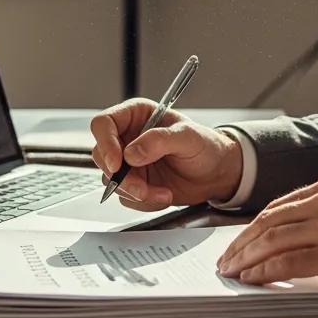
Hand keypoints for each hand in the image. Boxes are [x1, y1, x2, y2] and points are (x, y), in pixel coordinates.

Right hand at [90, 98, 243, 210]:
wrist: (216, 173)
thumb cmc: (205, 146)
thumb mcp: (187, 136)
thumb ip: (159, 140)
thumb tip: (131, 153)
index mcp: (136, 115)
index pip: (104, 124)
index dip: (105, 142)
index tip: (117, 163)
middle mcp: (128, 138)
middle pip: (102, 156)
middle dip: (121, 177)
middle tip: (142, 188)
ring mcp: (129, 163)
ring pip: (112, 180)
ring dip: (136, 192)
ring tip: (163, 192)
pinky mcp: (134, 183)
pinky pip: (125, 197)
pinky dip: (144, 202)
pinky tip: (164, 194)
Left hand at [216, 176, 317, 304]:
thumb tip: (282, 237)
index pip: (277, 206)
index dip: (251, 227)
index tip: (237, 242)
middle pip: (269, 221)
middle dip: (241, 242)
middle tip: (226, 259)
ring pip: (272, 240)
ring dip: (246, 258)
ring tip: (232, 271)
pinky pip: (286, 262)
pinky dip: (263, 271)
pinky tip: (252, 278)